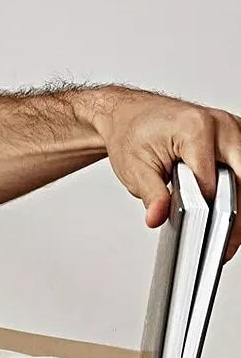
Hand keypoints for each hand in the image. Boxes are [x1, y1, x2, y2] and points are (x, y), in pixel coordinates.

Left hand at [90, 88, 240, 263]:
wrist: (129, 114)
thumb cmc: (131, 134)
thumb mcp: (134, 168)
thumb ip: (151, 194)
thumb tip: (157, 217)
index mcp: (196, 129)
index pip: (213, 181)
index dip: (209, 211)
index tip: (206, 236)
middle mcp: (219, 124)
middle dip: (236, 212)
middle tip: (228, 242)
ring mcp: (230, 127)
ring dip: (240, 199)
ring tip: (230, 230)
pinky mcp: (234, 133)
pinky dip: (239, 185)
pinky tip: (231, 207)